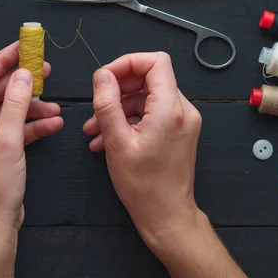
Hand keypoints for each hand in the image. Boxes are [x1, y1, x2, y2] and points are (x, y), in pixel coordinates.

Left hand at [0, 42, 63, 232]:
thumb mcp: (8, 142)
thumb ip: (17, 104)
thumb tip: (23, 75)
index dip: (2, 61)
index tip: (21, 47)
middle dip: (21, 84)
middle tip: (43, 69)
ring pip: (7, 113)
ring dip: (31, 108)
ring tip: (56, 106)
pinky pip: (13, 131)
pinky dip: (31, 127)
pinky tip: (52, 124)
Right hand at [83, 52, 202, 247]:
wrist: (166, 215)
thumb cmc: (144, 186)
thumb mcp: (116, 142)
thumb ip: (106, 104)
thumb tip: (101, 76)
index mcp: (170, 109)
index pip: (155, 62)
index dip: (127, 63)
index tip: (105, 78)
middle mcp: (182, 110)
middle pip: (150, 78)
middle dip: (118, 89)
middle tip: (96, 104)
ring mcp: (182, 121)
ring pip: (147, 98)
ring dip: (119, 108)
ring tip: (95, 129)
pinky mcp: (178, 131)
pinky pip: (151, 113)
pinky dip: (129, 120)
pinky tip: (107, 139)